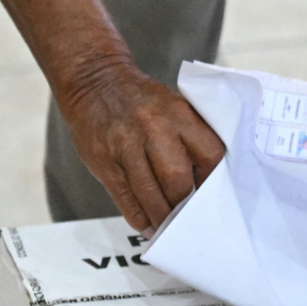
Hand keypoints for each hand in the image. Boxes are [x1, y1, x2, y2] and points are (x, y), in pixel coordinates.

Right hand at [59, 60, 224, 235]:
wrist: (94, 80)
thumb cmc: (140, 100)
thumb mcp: (173, 106)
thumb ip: (191, 137)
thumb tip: (206, 181)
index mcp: (179, 113)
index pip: (209, 154)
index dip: (212, 181)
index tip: (210, 195)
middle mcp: (153, 127)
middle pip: (177, 179)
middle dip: (184, 204)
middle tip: (187, 216)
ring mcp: (125, 144)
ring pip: (149, 193)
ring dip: (161, 216)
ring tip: (167, 226)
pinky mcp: (103, 159)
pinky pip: (124, 196)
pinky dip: (138, 216)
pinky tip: (146, 225)